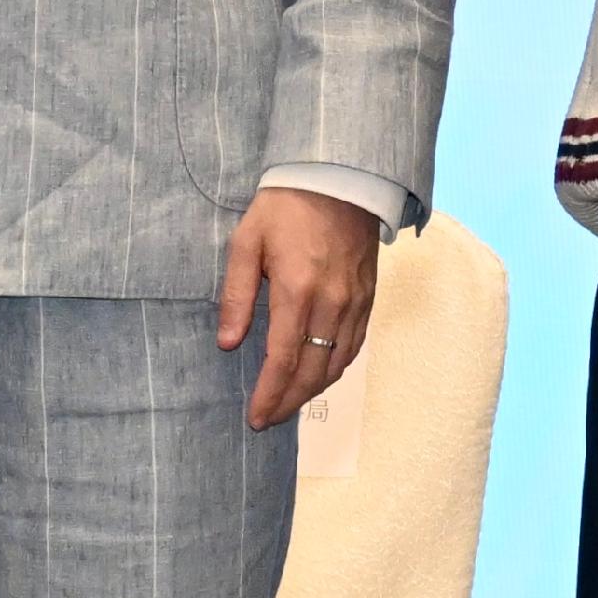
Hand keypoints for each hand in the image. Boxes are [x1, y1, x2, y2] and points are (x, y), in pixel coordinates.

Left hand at [218, 185, 377, 430]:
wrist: (340, 178)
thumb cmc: (285, 207)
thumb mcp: (246, 242)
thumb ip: (236, 295)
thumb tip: (228, 343)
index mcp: (297, 290)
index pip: (283, 359)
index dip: (269, 394)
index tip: (255, 417)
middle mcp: (331, 302)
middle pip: (313, 371)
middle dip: (289, 402)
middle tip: (268, 419)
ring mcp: (355, 301)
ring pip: (337, 363)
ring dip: (313, 390)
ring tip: (289, 403)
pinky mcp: (369, 296)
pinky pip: (354, 344)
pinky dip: (336, 367)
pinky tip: (319, 374)